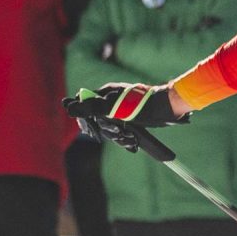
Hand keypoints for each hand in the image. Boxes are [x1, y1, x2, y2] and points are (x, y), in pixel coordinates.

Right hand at [64, 82, 187, 150]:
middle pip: (97, 117)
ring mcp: (121, 107)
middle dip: (106, 130)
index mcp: (106, 92)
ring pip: (110, 125)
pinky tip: (132, 143)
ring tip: (129, 140)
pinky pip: (122, 129)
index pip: (85, 103)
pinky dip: (125, 137)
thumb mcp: (114, 108)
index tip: (91, 130)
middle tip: (118, 134)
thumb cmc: (142, 106)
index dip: (85, 118)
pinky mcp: (131, 116)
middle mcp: (112, 98)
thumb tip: (69, 107)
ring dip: (118, 136)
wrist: (167, 108)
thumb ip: (92, 108)